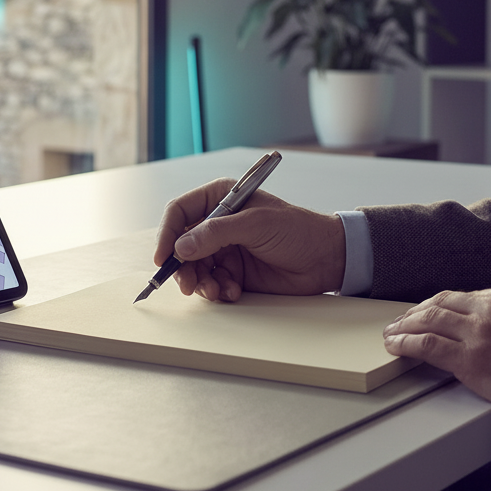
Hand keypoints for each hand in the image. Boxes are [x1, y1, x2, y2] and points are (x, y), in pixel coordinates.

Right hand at [154, 178, 345, 301]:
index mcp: (221, 198)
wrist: (326, 258)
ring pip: (194, 268)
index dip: (167, 234)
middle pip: (182, 245)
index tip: (164, 257)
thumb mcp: (256, 225)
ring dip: (200, 282)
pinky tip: (233, 292)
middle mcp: (218, 223)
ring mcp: (225, 249)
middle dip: (182, 266)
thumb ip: (216, 234)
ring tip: (216, 290)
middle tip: (188, 284)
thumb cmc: (297, 230)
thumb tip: (181, 247)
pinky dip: (217, 290)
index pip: (180, 212)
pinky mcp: (234, 271)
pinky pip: (211, 283)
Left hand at [381, 284, 490, 439]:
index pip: (466, 296)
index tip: (430, 312)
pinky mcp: (469, 358)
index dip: (442, 305)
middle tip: (403, 320)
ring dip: (405, 326)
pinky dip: (405, 344)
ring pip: (429, 320)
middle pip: (443, 303)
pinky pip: (426, 345)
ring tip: (392, 333)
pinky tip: (395, 346)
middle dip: (418, 312)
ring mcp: (480, 331)